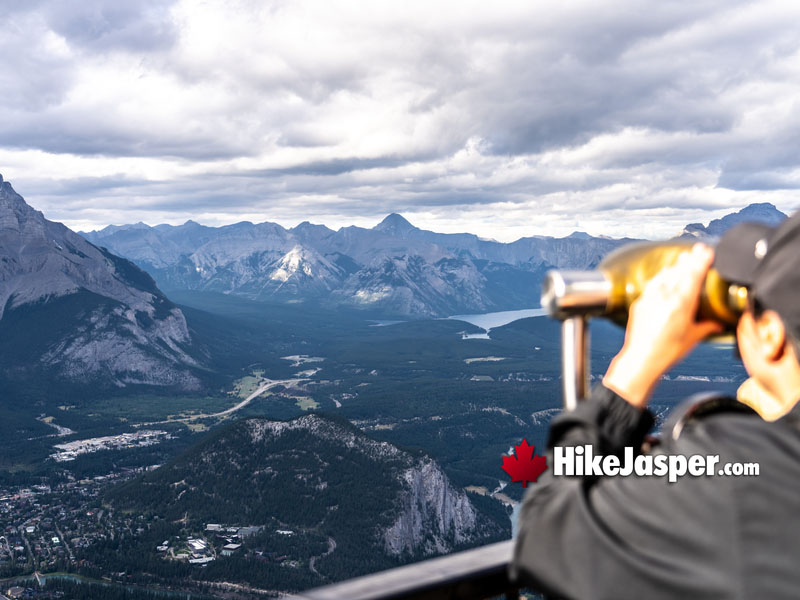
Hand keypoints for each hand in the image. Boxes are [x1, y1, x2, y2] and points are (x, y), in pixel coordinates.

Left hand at [603, 243, 722, 406]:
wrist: (641, 359)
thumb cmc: (667, 351)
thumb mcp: (693, 337)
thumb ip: (707, 326)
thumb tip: (718, 323)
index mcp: (681, 303)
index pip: (693, 275)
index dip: (701, 260)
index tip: (706, 251)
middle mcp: (665, 296)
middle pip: (680, 271)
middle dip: (690, 259)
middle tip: (698, 249)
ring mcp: (650, 298)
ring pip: (665, 274)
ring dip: (676, 266)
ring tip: (684, 258)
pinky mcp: (640, 302)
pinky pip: (653, 283)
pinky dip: (661, 276)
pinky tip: (665, 273)